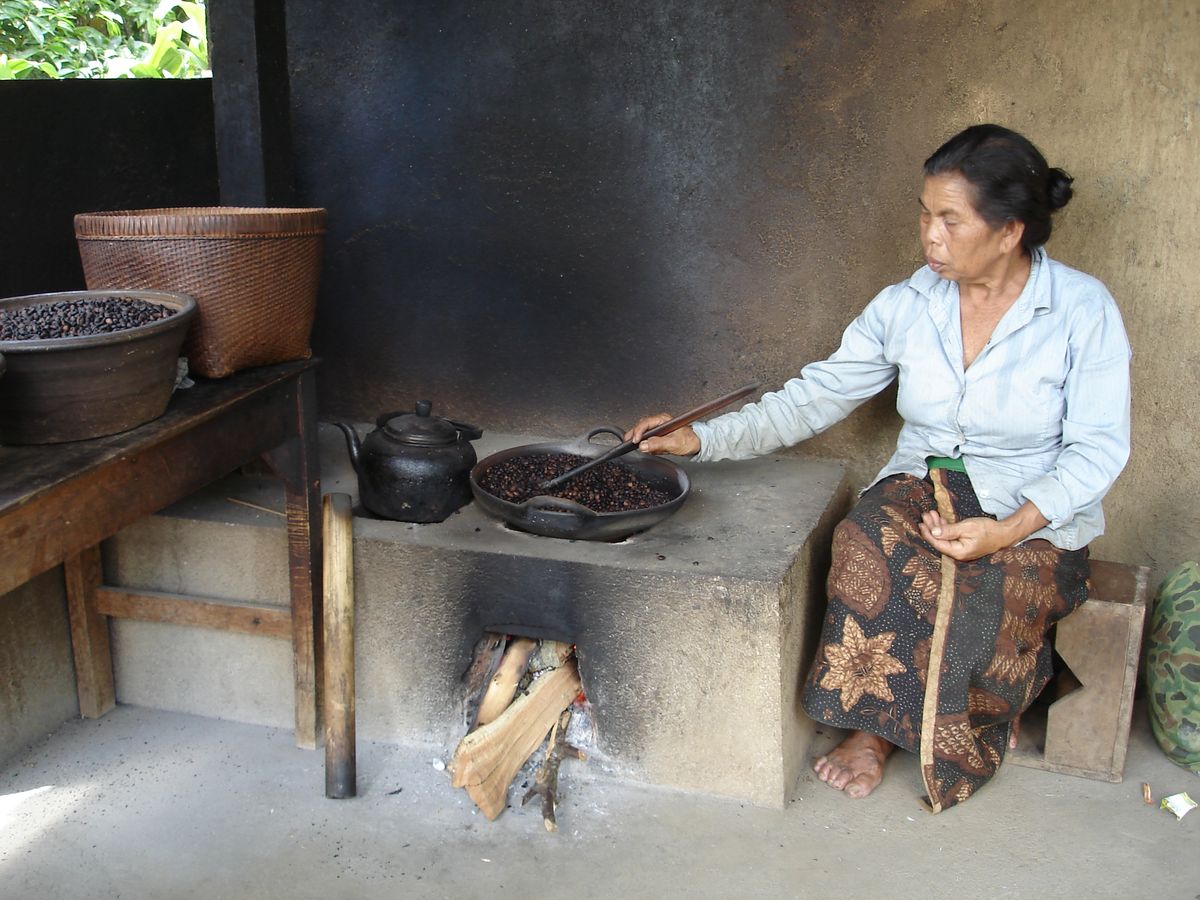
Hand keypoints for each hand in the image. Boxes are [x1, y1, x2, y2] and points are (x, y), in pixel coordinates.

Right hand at [623, 413, 700, 456]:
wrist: (698, 444)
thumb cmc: (690, 440)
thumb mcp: (674, 443)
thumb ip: (658, 444)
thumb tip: (643, 446)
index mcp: (663, 420)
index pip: (645, 423)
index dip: (638, 431)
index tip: (634, 441)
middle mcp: (660, 423)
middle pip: (642, 426)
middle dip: (634, 434)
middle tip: (626, 442)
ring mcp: (659, 430)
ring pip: (644, 433)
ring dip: (638, 439)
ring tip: (632, 445)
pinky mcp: (660, 437)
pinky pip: (649, 439)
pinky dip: (644, 443)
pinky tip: (644, 448)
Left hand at [918, 499, 1048, 561]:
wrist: (1003, 533)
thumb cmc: (987, 530)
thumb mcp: (967, 527)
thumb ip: (949, 531)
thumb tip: (934, 533)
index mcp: (959, 552)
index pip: (938, 543)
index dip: (928, 533)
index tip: (922, 524)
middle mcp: (958, 554)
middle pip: (939, 540)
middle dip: (932, 527)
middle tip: (926, 515)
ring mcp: (960, 550)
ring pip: (944, 537)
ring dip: (937, 526)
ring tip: (931, 514)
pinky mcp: (962, 545)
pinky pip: (950, 537)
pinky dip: (945, 528)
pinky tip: (940, 519)